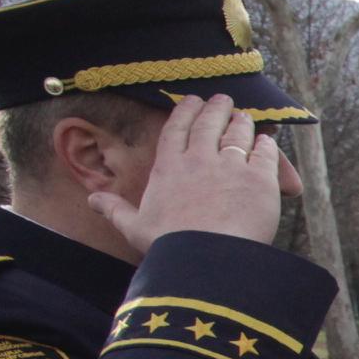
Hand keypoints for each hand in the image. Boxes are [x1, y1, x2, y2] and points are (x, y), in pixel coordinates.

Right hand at [91, 94, 284, 250]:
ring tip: (244, 117)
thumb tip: (92, 200)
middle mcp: (199, 160)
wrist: (206, 259)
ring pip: (238, 134)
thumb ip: (115, 210)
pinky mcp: (259, 180)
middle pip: (208, 124)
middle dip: (215, 108)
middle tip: (222, 100)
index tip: (191, 100)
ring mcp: (230, 167)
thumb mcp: (134, 227)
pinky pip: (265, 154)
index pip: (176, 129)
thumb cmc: (169, 247)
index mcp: (168, 167)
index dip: (185, 111)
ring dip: (241, 122)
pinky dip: (266, 145)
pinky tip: (267, 141)